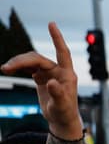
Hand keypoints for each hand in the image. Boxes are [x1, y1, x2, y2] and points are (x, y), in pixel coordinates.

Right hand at [1, 22, 82, 137]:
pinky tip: (9, 69)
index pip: (63, 52)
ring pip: (31, 61)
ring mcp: (50, 72)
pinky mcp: (42, 76)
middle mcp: (59, 70)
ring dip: (18, 63)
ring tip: (5, 69)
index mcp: (67, 74)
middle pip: (38, 58)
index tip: (51, 24)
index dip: (57, 38)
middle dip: (22, 61)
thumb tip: (51, 82)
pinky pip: (29, 67)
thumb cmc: (65, 113)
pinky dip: (19, 67)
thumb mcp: (62, 105)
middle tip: (6, 68)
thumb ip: (58, 94)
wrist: (61, 119)